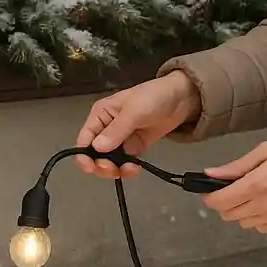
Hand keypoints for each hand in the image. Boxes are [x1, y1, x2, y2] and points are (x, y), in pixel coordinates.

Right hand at [74, 71, 201, 177]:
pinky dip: (127, 168)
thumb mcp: (134, 111)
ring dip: (115, 169)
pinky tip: (135, 168)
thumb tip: (97, 148)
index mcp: (101, 115)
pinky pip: (125, 162)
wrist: (181, 98)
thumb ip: (117, 130)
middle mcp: (107, 128)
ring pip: (109, 161)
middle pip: (94, 154)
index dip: (84, 155)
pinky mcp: (135, 146)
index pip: (84, 139)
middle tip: (113, 169)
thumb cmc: (154, 97)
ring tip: (128, 169)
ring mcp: (121, 139)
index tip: (92, 168)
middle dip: (101, 164)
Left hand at [202, 133, 266, 232]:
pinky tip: (265, 203)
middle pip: (229, 215)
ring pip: (243, 224)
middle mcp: (264, 205)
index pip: (220, 202)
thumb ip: (238, 165)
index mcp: (257, 184)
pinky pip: (260, 228)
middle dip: (225, 202)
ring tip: (252, 193)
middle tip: (235, 186)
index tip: (212, 188)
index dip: (210, 197)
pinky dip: (256, 219)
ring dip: (240, 211)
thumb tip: (210, 174)